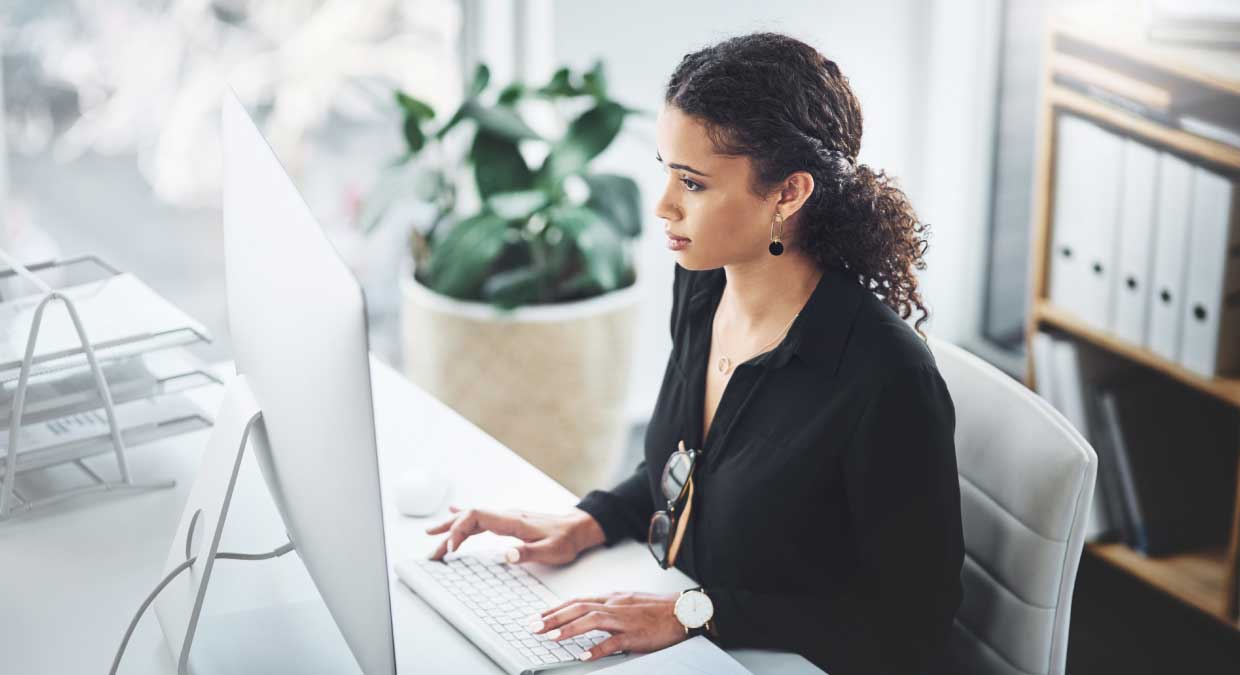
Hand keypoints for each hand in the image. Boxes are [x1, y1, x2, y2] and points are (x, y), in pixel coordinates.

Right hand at [425, 505, 604, 564]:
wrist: (577, 528)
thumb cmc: (565, 541)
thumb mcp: (550, 551)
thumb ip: (527, 553)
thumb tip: (505, 555)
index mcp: (512, 521)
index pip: (477, 517)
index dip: (459, 530)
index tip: (452, 549)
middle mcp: (506, 515)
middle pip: (469, 517)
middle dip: (447, 532)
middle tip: (431, 550)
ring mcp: (506, 517)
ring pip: (472, 518)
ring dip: (451, 527)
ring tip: (431, 535)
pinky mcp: (508, 522)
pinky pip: (480, 518)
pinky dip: (463, 520)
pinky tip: (452, 515)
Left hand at [529, 592, 686, 661]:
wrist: (683, 611)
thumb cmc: (657, 609)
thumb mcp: (628, 601)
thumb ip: (608, 606)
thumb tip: (587, 612)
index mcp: (612, 598)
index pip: (577, 601)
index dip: (555, 609)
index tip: (538, 617)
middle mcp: (615, 605)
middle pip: (579, 607)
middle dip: (554, 617)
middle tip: (534, 627)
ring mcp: (625, 619)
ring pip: (592, 620)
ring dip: (570, 629)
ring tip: (552, 637)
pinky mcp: (636, 635)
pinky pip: (614, 642)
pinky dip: (598, 649)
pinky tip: (584, 656)